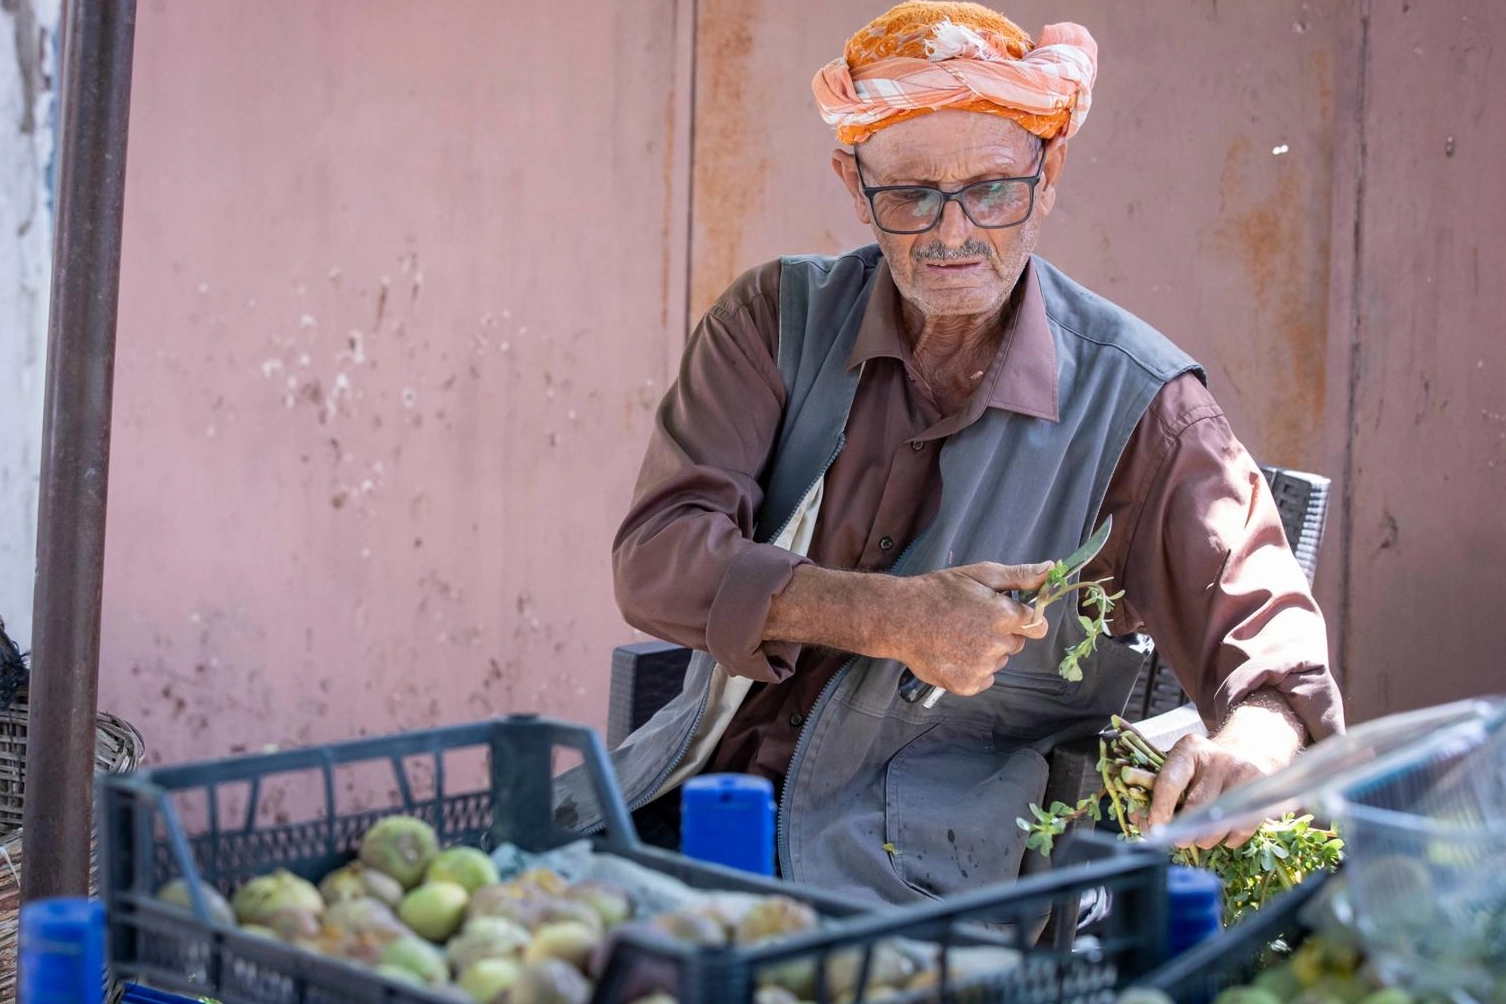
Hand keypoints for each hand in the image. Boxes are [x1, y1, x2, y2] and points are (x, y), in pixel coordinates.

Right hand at [891, 561, 1052, 696]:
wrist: (898, 618)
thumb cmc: (938, 592)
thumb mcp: (979, 574)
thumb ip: (1018, 575)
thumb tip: (1051, 569)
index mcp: (1003, 615)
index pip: (1036, 623)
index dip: (1023, 617)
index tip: (1006, 613)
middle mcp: (996, 645)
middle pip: (1016, 643)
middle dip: (1001, 633)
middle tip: (973, 620)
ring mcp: (981, 668)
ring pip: (999, 661)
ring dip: (986, 652)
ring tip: (958, 636)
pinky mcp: (968, 685)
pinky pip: (984, 678)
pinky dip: (973, 669)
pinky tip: (953, 653)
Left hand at [1142, 734, 1282, 847]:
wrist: (1250, 749)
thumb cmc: (1205, 765)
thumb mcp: (1180, 766)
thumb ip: (1155, 790)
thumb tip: (1139, 819)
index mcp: (1189, 749)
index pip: (1169, 782)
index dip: (1160, 809)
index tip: (1154, 827)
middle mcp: (1216, 758)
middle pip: (1196, 806)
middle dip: (1183, 830)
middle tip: (1179, 840)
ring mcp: (1241, 772)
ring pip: (1220, 819)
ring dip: (1206, 838)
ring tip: (1201, 839)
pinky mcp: (1261, 788)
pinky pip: (1244, 825)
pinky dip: (1232, 838)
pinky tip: (1225, 836)